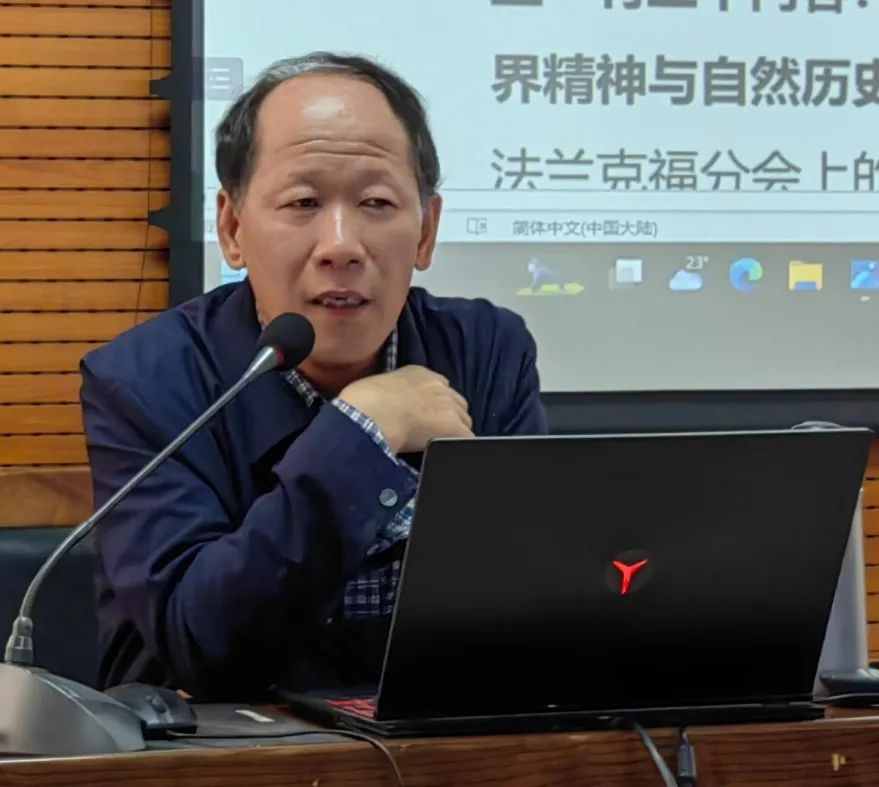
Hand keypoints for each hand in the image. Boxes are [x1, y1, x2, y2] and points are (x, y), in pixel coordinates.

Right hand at [338, 365, 472, 453]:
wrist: (371, 414)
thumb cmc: (363, 403)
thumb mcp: (378, 387)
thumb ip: (393, 393)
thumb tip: (391, 407)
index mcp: (420, 373)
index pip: (440, 387)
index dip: (436, 404)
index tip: (427, 415)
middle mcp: (439, 385)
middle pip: (457, 404)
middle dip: (450, 417)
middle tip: (434, 432)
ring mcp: (449, 405)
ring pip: (464, 422)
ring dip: (454, 432)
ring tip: (438, 446)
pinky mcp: (454, 427)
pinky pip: (467, 440)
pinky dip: (458, 447)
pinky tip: (447, 455)